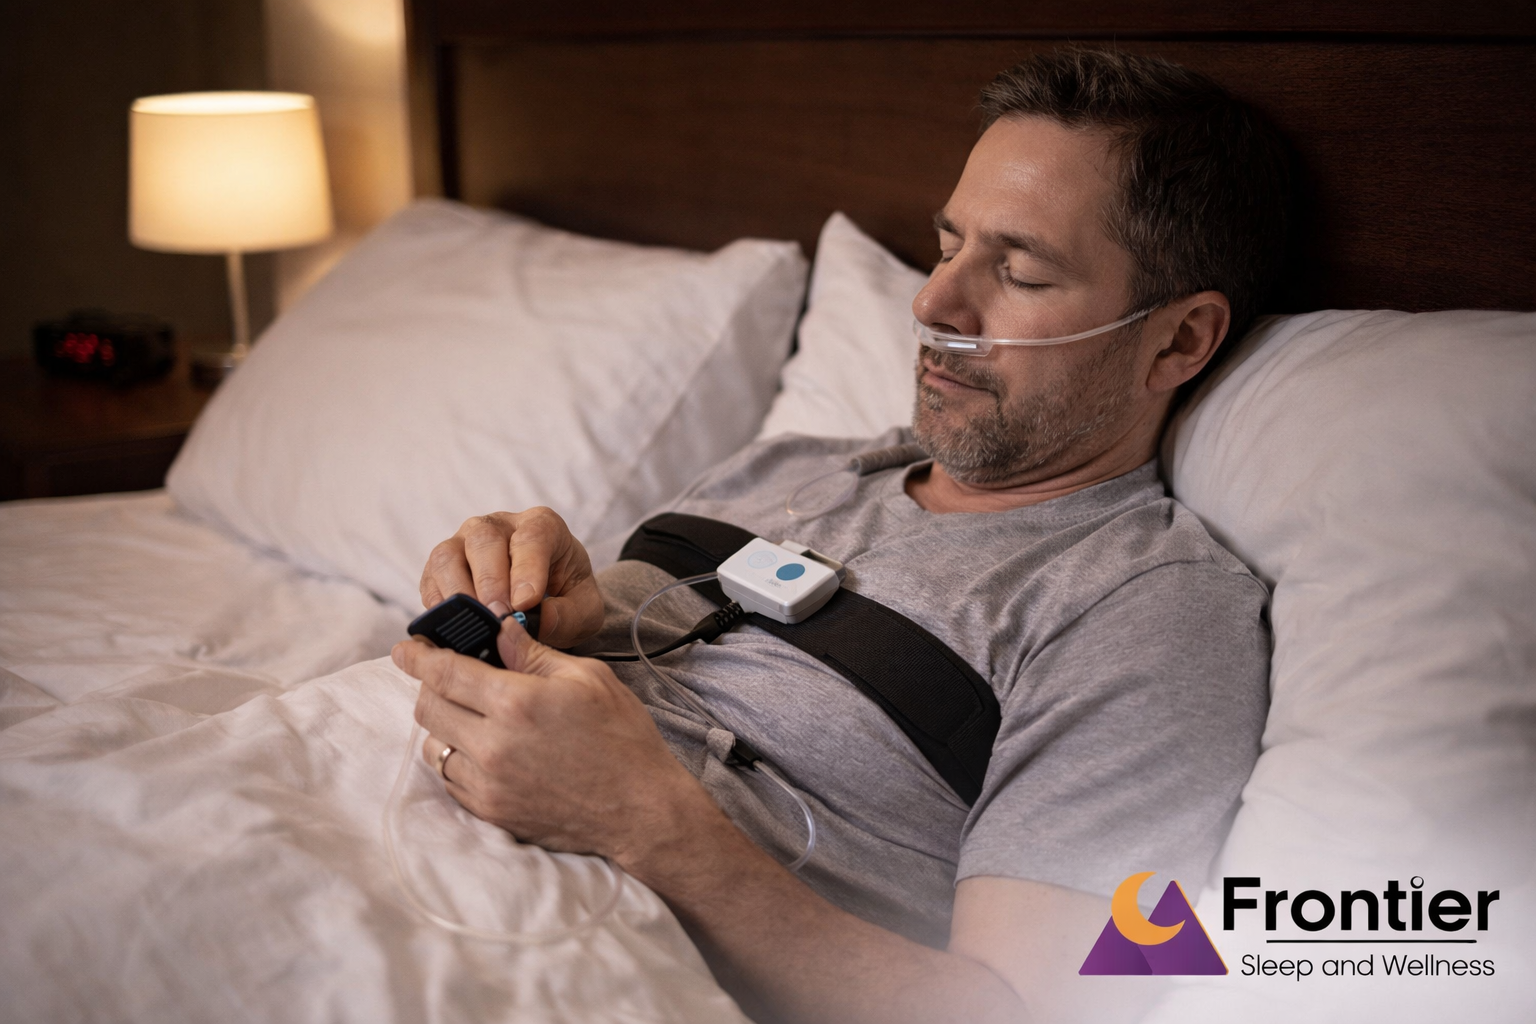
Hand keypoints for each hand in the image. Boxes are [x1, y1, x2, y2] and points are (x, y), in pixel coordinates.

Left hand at [393, 619, 712, 864]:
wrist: (639, 809)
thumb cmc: (621, 738)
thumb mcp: (587, 678)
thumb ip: (534, 654)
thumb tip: (499, 630)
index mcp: (516, 703)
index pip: (444, 672)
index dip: (418, 656)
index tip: (405, 648)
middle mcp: (492, 745)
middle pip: (428, 708)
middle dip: (430, 686)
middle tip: (448, 677)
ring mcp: (487, 783)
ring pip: (432, 745)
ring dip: (443, 725)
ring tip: (472, 716)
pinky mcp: (490, 811)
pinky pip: (449, 778)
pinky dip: (456, 758)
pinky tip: (485, 749)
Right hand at [419, 507, 603, 647]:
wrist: (546, 600)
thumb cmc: (566, 598)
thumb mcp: (584, 610)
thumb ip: (569, 615)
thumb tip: (537, 620)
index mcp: (542, 526)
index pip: (532, 537)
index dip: (527, 569)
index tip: (526, 603)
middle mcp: (499, 526)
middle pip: (484, 539)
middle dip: (490, 580)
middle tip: (498, 617)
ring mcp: (464, 542)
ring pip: (448, 554)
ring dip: (459, 591)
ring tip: (474, 624)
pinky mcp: (440, 567)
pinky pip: (430, 579)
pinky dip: (438, 605)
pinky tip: (453, 627)